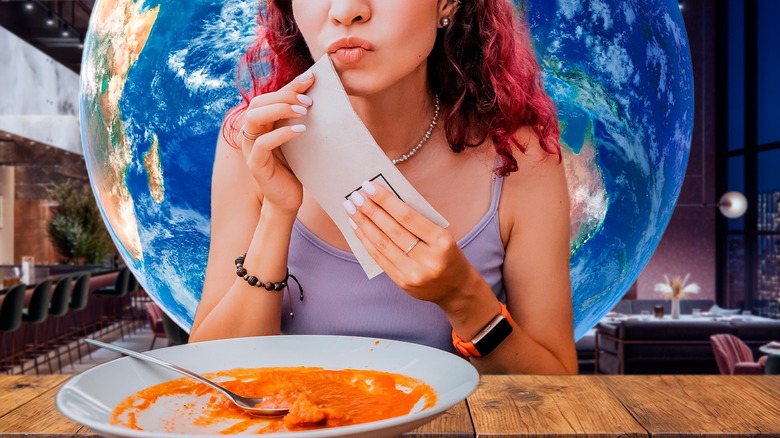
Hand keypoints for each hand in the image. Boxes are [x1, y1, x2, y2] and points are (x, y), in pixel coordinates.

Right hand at [241, 70, 314, 214]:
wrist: (287, 200)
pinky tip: (301, 131)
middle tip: (308, 100)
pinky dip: (281, 133)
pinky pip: (262, 143)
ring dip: (279, 109)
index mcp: (260, 124)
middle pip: (258, 102)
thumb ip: (297, 119)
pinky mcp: (255, 164)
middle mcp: (251, 133)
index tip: (311, 78)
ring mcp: (250, 148)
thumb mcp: (297, 139)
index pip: (269, 96)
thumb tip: (314, 94)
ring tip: (303, 112)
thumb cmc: (294, 168)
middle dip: (284, 95)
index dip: (289, 86)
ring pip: (255, 117)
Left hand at [343, 180, 474, 304]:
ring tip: (351, 209)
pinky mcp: (403, 283)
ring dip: (363, 225)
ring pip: (382, 245)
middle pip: (392, 230)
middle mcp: (428, 259)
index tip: (369, 187)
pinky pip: (380, 259)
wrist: (457, 288)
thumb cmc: (447, 254)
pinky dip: (366, 241)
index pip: (408, 217)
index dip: (386, 201)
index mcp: (441, 241)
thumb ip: (417, 221)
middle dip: (371, 211)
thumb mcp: (441, 234)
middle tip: (355, 196)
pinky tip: (358, 228)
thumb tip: (384, 201)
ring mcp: (414, 274)